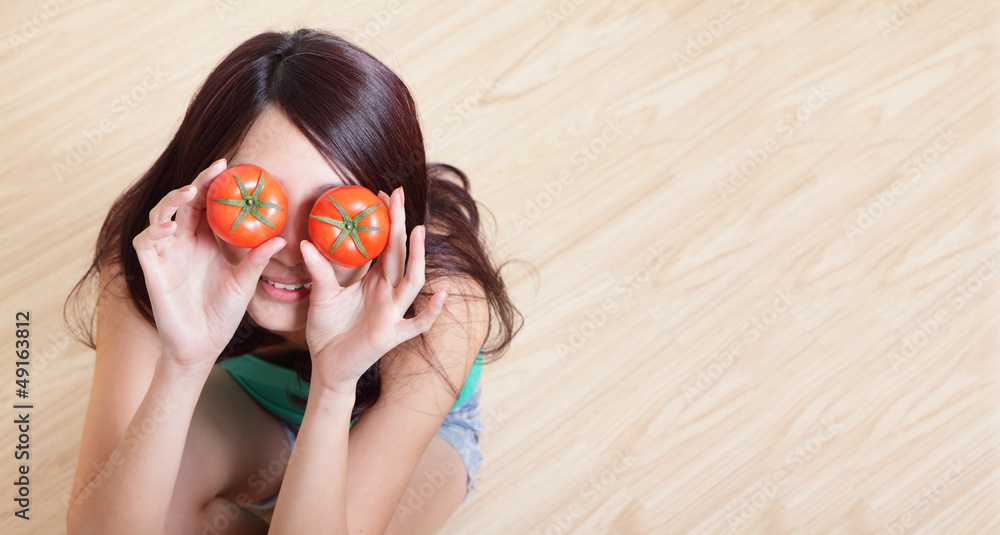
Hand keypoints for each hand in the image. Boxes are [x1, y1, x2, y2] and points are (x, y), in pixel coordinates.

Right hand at [132, 159, 284, 371]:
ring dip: (172, 200)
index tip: (231, 167)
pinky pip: (145, 243)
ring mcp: (166, 253)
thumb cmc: (223, 313)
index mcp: (207, 240)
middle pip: (185, 202)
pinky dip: (154, 231)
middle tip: (215, 171)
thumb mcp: (244, 284)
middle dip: (197, 183)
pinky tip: (171, 228)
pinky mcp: (152, 269)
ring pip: (160, 214)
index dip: (214, 184)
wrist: (203, 345)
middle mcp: (184, 241)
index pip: (208, 204)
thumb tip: (281, 239)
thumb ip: (257, 261)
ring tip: (190, 193)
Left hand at [299, 187, 446, 392]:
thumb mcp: (321, 295)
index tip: (384, 194)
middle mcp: (388, 293)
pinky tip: (441, 296)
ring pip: (412, 282)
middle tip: (397, 195)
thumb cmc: (328, 329)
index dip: (387, 220)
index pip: (385, 245)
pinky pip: (417, 324)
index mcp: (375, 280)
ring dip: (417, 257)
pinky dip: (431, 312)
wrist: (327, 365)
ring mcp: (393, 313)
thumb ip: (319, 270)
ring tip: (418, 232)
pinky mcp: (392, 335)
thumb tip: (305, 242)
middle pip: (400, 255)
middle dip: (400, 225)